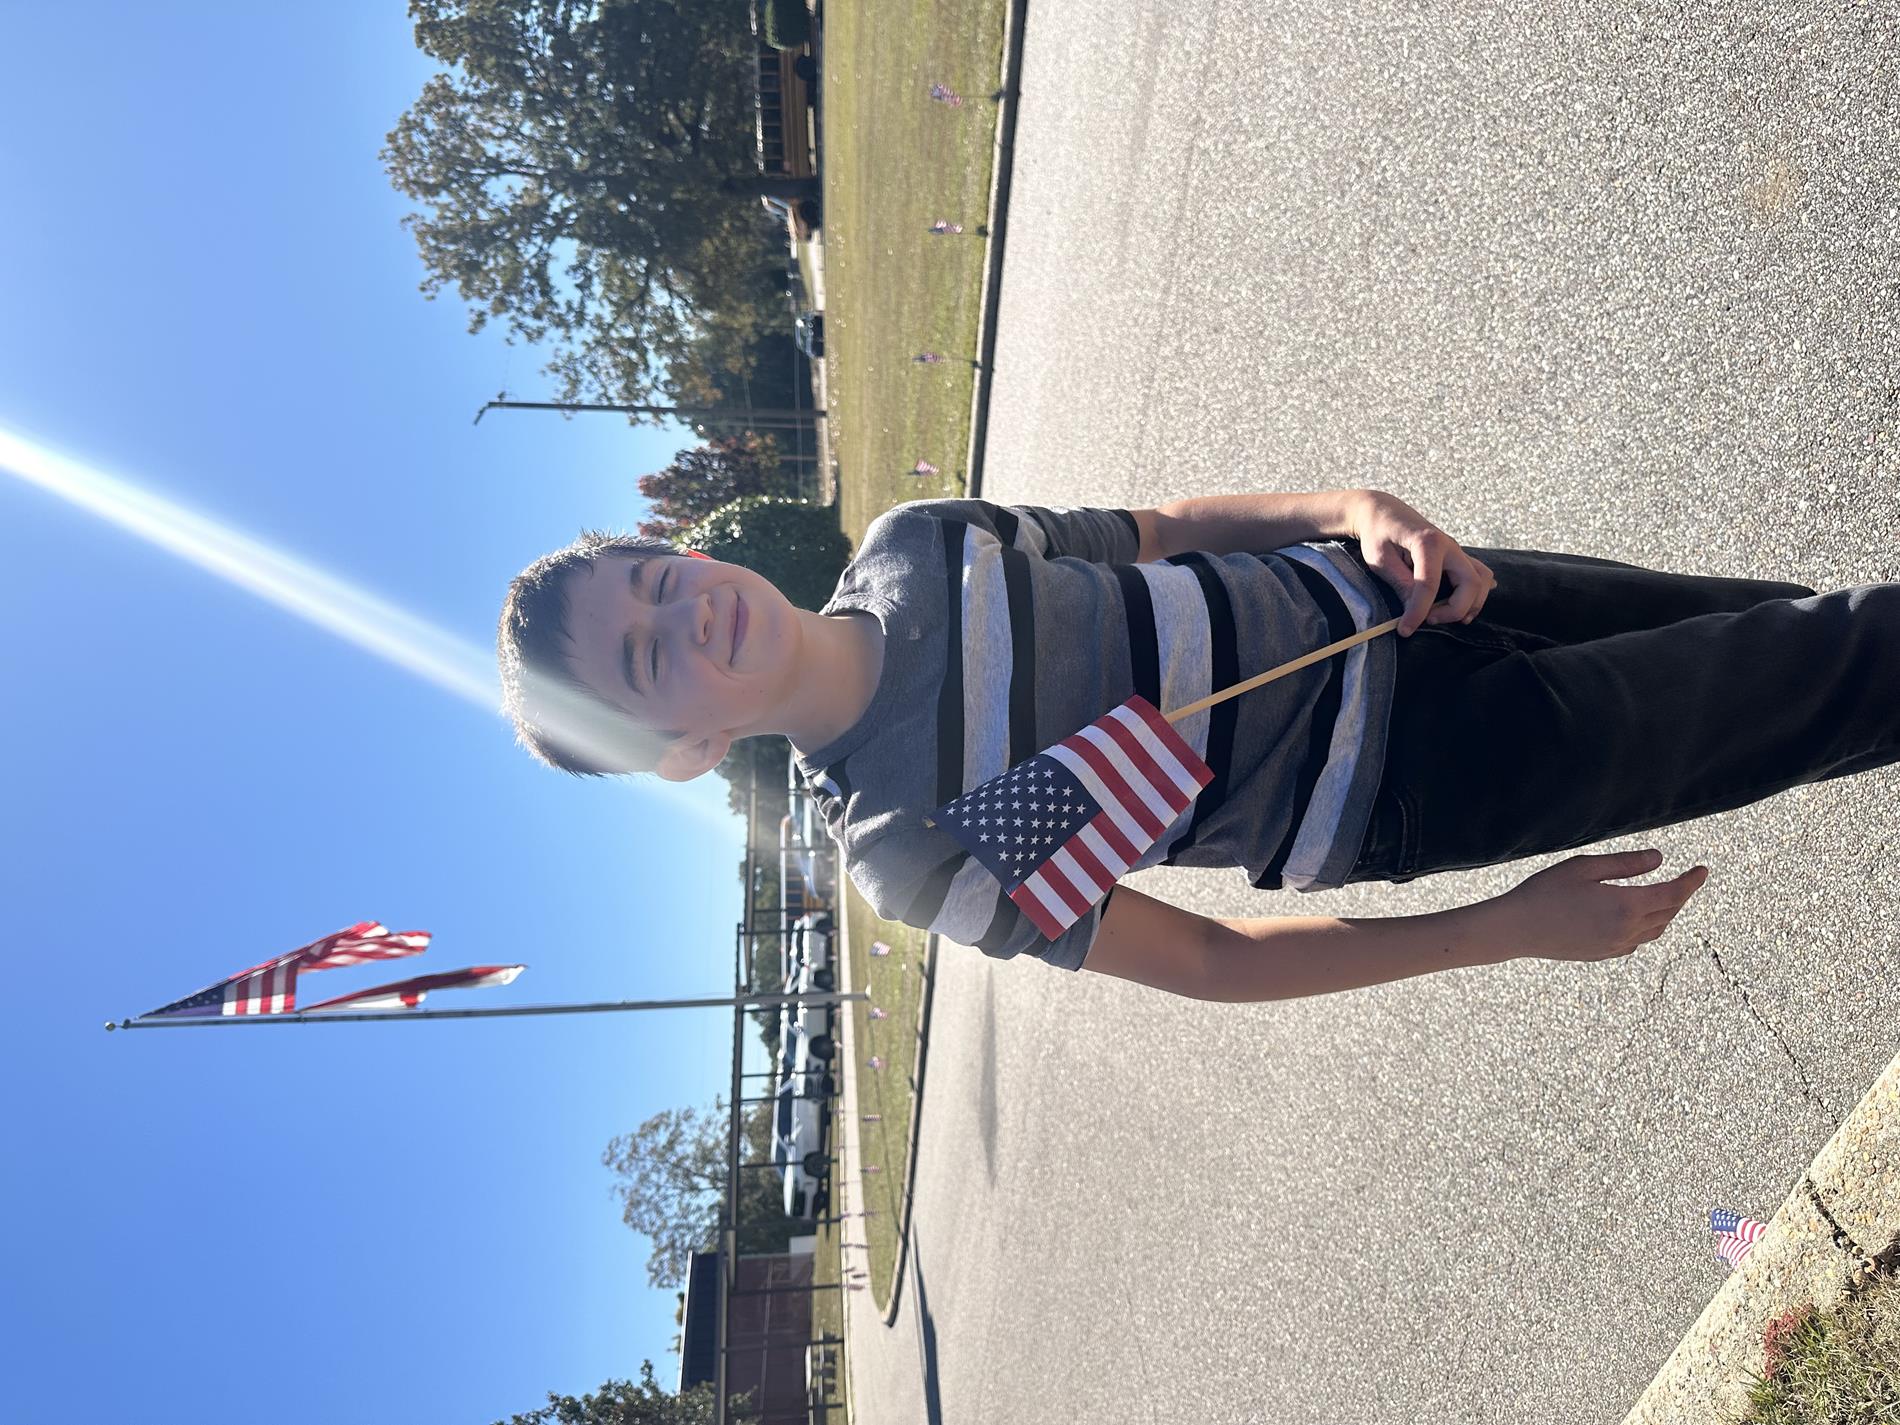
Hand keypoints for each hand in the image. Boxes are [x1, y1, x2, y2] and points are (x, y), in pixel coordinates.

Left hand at [1351, 490, 1496, 635]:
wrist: (1383, 512)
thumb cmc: (1378, 533)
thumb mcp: (1380, 559)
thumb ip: (1399, 582)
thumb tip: (1413, 610)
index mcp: (1428, 542)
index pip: (1429, 584)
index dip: (1418, 612)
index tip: (1405, 630)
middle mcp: (1449, 546)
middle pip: (1471, 583)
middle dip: (1454, 609)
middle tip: (1429, 620)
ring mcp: (1456, 552)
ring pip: (1481, 580)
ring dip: (1470, 604)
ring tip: (1444, 617)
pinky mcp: (1457, 558)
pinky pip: (1479, 576)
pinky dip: (1476, 595)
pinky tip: (1463, 608)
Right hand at [1477, 849, 1711, 963]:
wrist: (1516, 929)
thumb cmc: (1545, 892)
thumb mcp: (1584, 867)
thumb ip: (1625, 863)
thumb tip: (1659, 859)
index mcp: (1626, 905)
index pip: (1674, 893)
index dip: (1692, 881)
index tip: (1703, 869)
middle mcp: (1627, 930)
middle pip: (1668, 913)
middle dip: (1680, 895)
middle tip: (1685, 879)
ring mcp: (1615, 946)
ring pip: (1655, 930)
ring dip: (1665, 913)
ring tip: (1663, 896)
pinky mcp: (1602, 954)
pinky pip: (1636, 942)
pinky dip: (1645, 928)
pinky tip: (1634, 918)